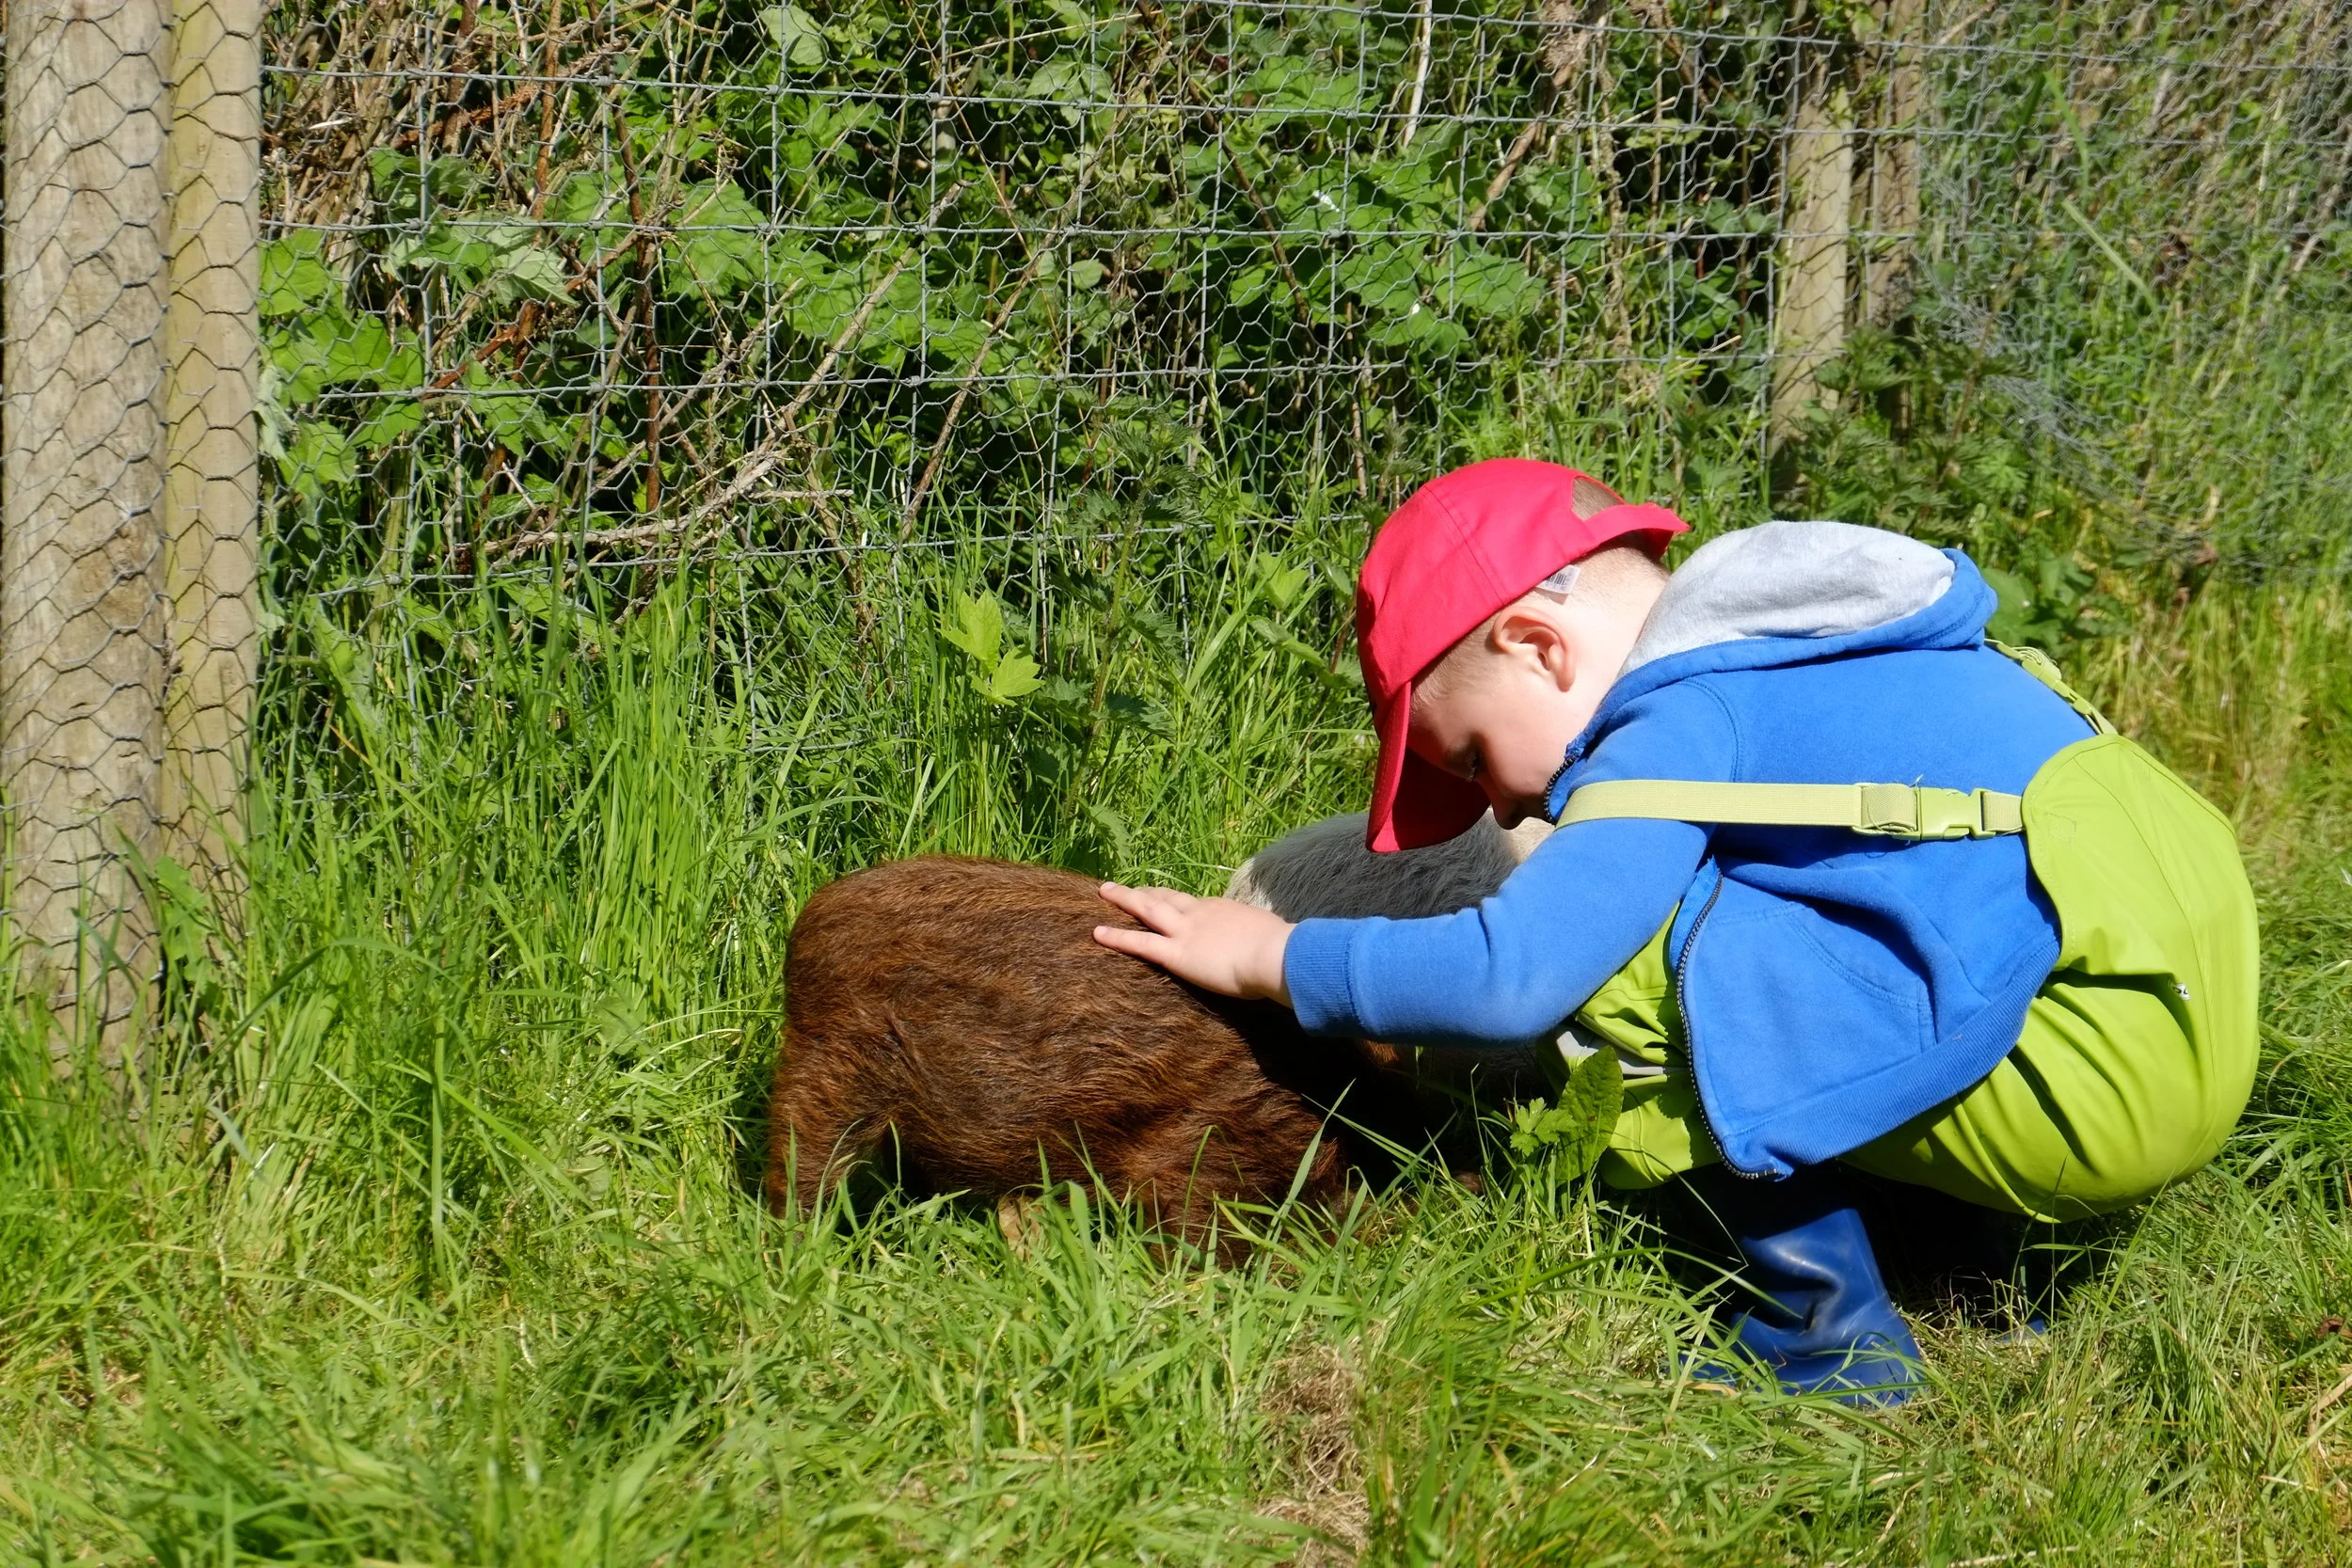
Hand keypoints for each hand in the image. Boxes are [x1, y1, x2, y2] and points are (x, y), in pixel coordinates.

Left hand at [1093, 884, 1294, 1006]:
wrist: (1276, 955)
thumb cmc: (1281, 949)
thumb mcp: (1268, 933)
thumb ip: (1257, 935)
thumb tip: (1266, 940)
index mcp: (1222, 910)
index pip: (1192, 904)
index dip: (1174, 900)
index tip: (1162, 896)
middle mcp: (1199, 914)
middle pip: (1165, 898)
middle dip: (1144, 891)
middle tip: (1124, 886)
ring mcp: (1185, 931)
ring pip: (1147, 910)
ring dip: (1124, 899)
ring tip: (1104, 892)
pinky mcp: (1176, 954)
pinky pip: (1140, 943)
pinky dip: (1117, 937)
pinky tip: (1097, 932)